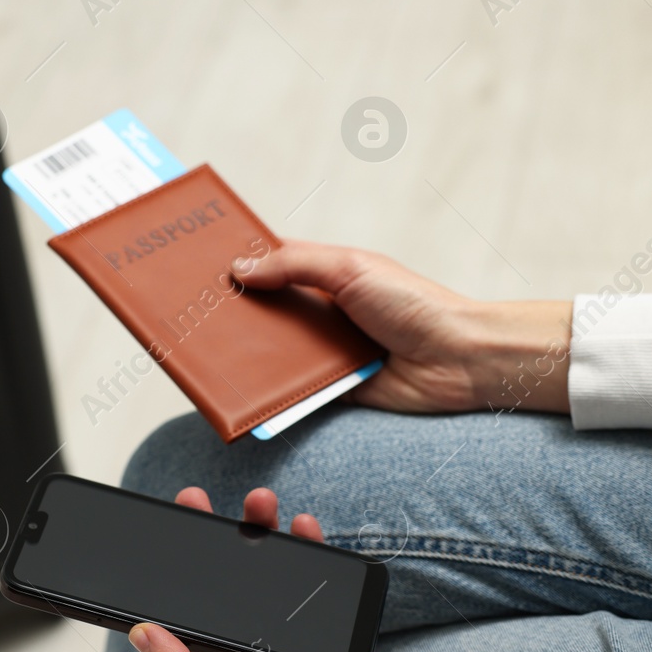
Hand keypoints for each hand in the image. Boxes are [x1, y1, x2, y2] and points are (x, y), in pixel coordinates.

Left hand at [128, 485, 444, 651]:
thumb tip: (139, 634)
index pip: (185, 610)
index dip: (172, 570)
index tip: (166, 530)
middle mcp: (248, 646)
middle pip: (220, 579)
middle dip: (210, 536)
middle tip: (197, 500)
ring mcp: (286, 630)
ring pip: (263, 568)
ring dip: (258, 530)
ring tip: (260, 501)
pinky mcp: (323, 619)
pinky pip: (308, 573)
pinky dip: (304, 545)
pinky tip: (302, 525)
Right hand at [233, 239, 572, 414]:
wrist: (458, 361)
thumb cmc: (414, 305)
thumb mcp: (350, 269)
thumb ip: (294, 265)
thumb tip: (240, 268)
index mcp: (327, 273)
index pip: (273, 261)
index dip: (240, 261)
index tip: (200, 262)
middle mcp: (324, 310)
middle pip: (266, 310)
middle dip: (235, 311)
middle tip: (192, 311)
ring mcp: (327, 350)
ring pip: (274, 351)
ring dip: (248, 353)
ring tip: (207, 350)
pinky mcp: (334, 388)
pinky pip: (294, 390)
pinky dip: (272, 390)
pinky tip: (244, 390)